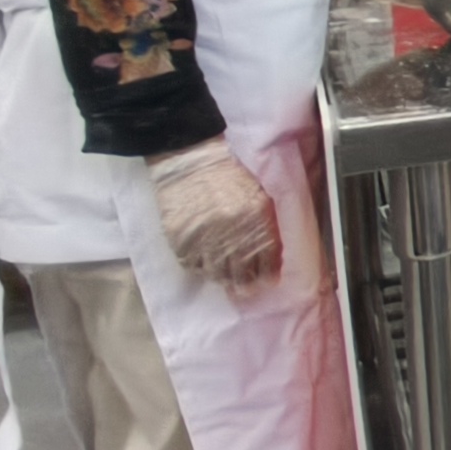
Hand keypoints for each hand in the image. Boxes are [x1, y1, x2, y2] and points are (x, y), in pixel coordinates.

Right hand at [147, 137, 280, 293]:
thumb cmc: (229, 175)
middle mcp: (231, 234)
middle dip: (246, 284)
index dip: (268, 276)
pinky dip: (199, 268)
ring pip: (216, 275)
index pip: (266, 261)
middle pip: (241, 275)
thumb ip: (266, 226)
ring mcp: (203, 239)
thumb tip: (270, 259)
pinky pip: (192, 266)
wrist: (191, 160)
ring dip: (223, 278)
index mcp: (256, 220)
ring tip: (226, 276)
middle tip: (246, 288)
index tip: (268, 281)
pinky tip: (204, 262)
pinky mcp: (180, 240)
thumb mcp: (258, 195)